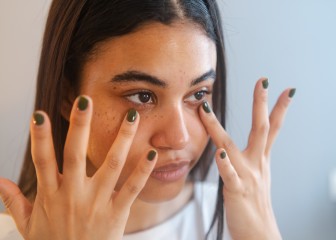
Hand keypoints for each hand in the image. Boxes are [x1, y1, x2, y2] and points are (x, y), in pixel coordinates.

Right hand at [0, 96, 156, 239]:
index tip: (39, 115)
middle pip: (75, 155)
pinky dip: (143, 171)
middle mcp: (74, 195)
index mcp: (50, 195)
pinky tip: (152, 153)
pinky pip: (132, 189)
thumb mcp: (28, 225)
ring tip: (132, 116)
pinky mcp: (117, 213)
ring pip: (112, 165)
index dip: (39, 138)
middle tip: (86, 100)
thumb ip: (13, 201)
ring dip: (122, 140)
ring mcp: (97, 203)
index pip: (42, 161)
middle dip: (80, 127)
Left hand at [200, 78, 294, 239]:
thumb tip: (228, 148)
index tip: (286, 89)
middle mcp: (256, 164)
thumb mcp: (255, 177)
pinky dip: (224, 165)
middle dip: (262, 104)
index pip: (272, 129)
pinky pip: (229, 176)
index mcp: (260, 160)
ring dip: (218, 127)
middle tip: (263, 80)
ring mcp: (247, 176)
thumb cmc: (254, 205)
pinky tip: (218, 153)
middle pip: (261, 129)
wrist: (260, 234)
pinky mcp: (237, 191)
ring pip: (231, 147)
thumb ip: (245, 160)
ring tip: (207, 109)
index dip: (280, 109)